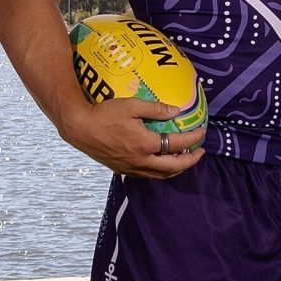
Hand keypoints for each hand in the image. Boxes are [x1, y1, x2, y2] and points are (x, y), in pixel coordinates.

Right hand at [63, 96, 206, 178]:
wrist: (79, 128)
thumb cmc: (104, 113)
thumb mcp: (131, 105)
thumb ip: (155, 109)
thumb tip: (176, 111)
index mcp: (145, 144)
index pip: (177, 144)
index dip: (192, 138)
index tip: (202, 131)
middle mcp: (141, 161)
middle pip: (173, 167)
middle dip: (190, 161)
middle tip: (200, 152)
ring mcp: (131, 168)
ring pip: (160, 175)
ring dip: (176, 168)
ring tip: (184, 159)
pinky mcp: (122, 170)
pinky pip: (148, 174)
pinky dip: (160, 170)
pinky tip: (161, 161)